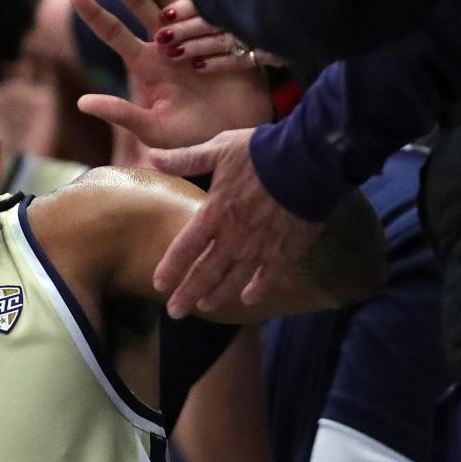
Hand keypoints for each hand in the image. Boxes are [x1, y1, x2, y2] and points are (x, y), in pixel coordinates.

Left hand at [73, 0, 269, 149]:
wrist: (237, 139)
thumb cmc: (194, 139)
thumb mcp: (153, 128)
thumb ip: (121, 113)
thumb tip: (82, 102)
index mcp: (146, 63)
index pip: (114, 32)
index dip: (95, 14)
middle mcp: (166, 43)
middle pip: (138, 2)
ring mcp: (193, 35)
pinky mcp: (221, 35)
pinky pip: (206, 10)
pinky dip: (195, 4)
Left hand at [141, 128, 321, 316]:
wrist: (309, 160)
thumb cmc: (260, 152)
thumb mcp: (218, 149)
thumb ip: (185, 159)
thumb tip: (152, 157)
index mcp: (214, 214)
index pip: (185, 248)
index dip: (171, 268)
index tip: (159, 285)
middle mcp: (233, 237)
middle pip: (205, 273)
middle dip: (188, 294)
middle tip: (175, 312)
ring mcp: (260, 247)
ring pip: (233, 280)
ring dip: (217, 295)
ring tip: (205, 306)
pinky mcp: (285, 250)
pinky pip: (268, 276)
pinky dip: (258, 289)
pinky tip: (249, 299)